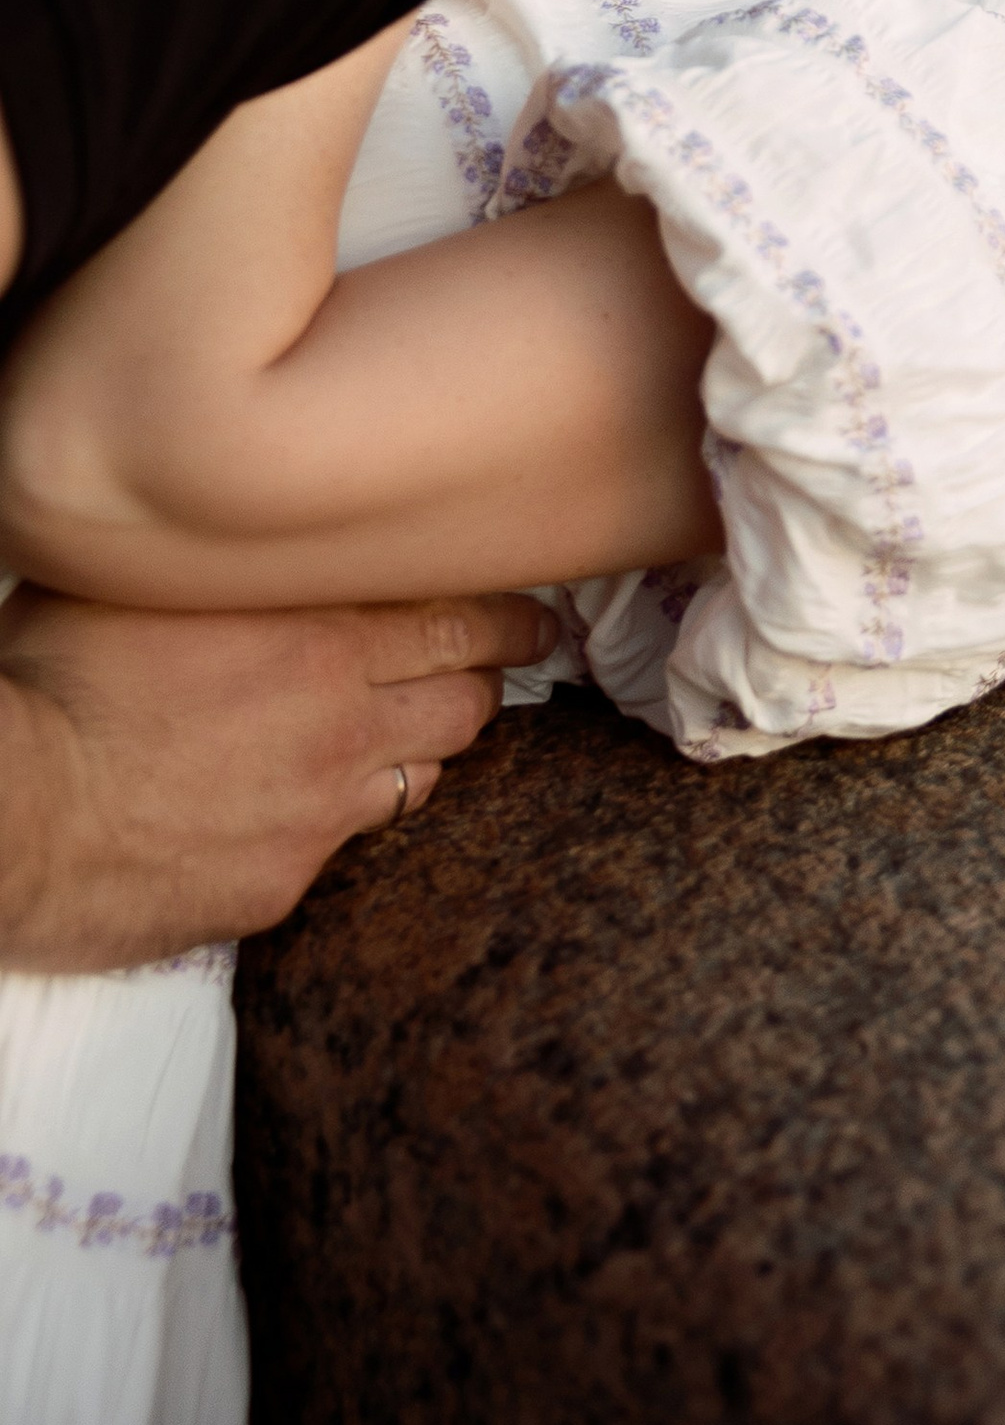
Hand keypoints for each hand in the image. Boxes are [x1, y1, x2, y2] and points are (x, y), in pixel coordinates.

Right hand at [0, 584, 557, 968]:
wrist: (13, 808)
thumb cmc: (58, 678)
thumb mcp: (155, 582)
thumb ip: (236, 569)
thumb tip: (260, 541)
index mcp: (320, 631)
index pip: (463, 616)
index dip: (508, 616)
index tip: (533, 612)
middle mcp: (340, 717)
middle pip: (469, 696)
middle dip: (490, 677)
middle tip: (504, 664)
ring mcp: (318, 808)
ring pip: (425, 772)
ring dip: (425, 748)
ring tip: (415, 731)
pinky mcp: (283, 882)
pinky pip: (347, 844)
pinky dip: (343, 818)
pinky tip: (318, 805)